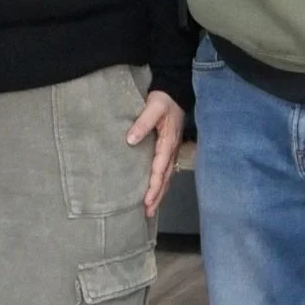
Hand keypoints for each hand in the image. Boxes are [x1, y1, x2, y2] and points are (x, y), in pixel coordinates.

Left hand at [128, 89, 185, 218]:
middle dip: (157, 196)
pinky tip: (154, 190)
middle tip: (148, 213)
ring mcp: (171, 150)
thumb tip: (130, 140)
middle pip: (165, 178)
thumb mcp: (153, 107)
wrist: (174, 92)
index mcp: (168, 142)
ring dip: (159, 193)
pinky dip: (160, 183)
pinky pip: (164, 170)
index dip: (154, 186)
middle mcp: (171, 150)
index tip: (147, 200)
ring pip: (166, 176)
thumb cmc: (163, 99)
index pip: (160, 169)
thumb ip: (142, 123)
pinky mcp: (168, 148)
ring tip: (150, 208)